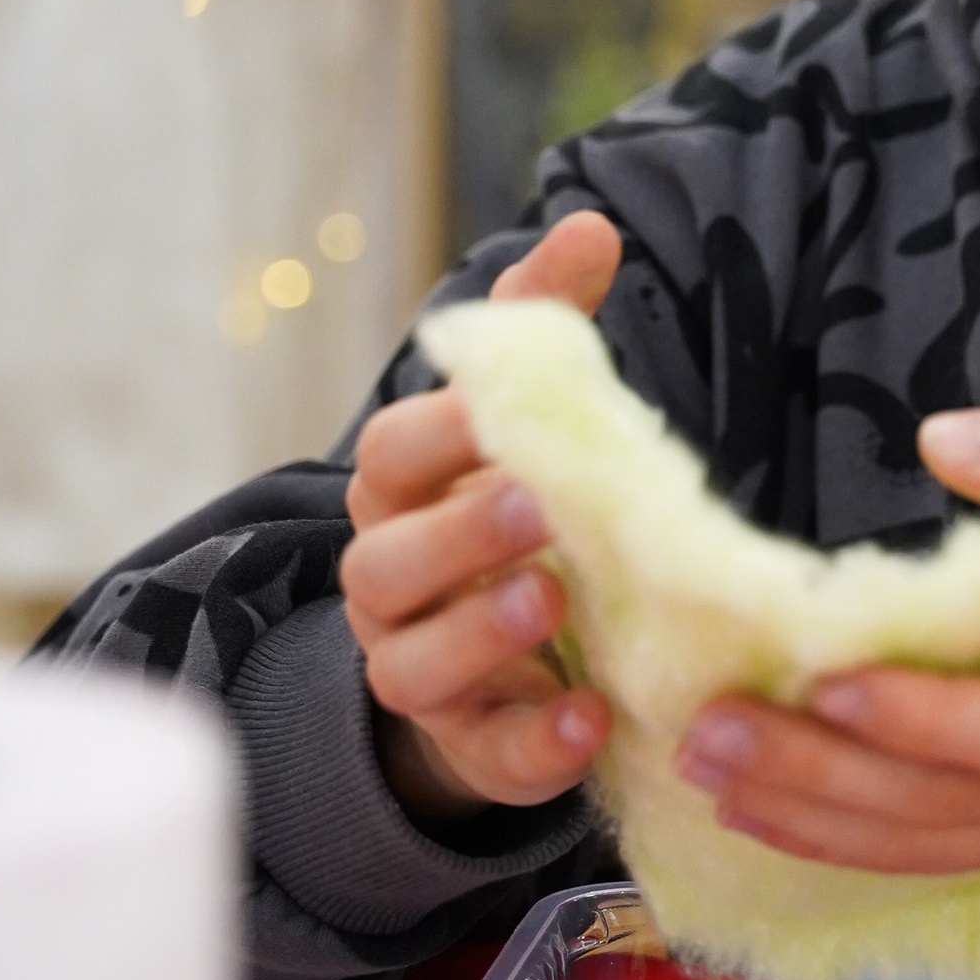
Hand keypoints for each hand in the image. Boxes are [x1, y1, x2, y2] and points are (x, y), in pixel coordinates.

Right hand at [341, 211, 623, 827]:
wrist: (492, 659)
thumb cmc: (503, 510)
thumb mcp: (522, 423)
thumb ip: (546, 330)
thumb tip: (590, 225)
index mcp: (401, 494)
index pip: (391, 454)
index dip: (438, 434)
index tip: (499, 416)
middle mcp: (389, 582)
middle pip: (390, 559)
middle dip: (458, 533)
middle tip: (535, 507)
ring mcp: (417, 669)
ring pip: (413, 661)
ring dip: (480, 632)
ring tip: (555, 602)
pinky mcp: (469, 745)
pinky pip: (486, 754)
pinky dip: (532, 742)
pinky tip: (587, 721)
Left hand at [671, 403, 979, 873]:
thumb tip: (946, 441)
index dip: (919, 715)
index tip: (826, 676)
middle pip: (946, 803)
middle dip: (819, 775)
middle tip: (705, 733)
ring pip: (928, 846)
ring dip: (810, 818)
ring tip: (705, 774)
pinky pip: (935, 859)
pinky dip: (844, 846)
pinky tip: (763, 815)